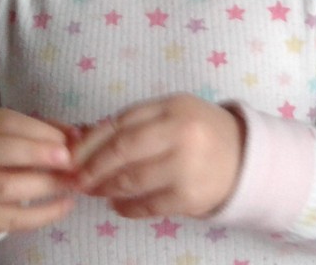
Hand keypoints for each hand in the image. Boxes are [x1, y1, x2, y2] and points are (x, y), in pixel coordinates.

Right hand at [0, 108, 77, 239]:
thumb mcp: (14, 134)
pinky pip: (7, 219)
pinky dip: (40, 215)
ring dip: (41, 185)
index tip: (67, 141)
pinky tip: (64, 206)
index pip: (2, 122)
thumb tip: (78, 136)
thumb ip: (45, 131)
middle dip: (32, 154)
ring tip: (69, 183)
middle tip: (67, 161)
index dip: (37, 131)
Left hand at [74, 94, 243, 218]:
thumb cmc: (200, 132)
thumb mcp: (172, 114)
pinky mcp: (190, 196)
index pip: (120, 122)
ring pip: (131, 180)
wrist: (244, 158)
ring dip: (105, 188)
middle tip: (76, 179)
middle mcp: (182, 132)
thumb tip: (82, 139)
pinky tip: (118, 204)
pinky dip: (126, 207)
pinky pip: (147, 205)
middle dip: (92, 166)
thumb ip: (135, 123)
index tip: (71, 155)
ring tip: (95, 191)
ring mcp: (187, 166)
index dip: (90, 141)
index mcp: (174, 106)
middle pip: (122, 149)